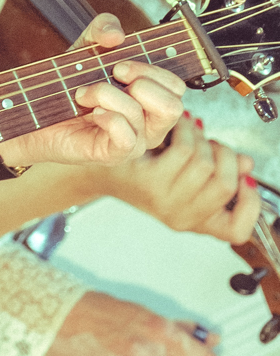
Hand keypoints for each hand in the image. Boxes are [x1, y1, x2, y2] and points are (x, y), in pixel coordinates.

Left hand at [0, 13, 183, 170]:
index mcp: (153, 99)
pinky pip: (125, 137)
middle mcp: (150, 124)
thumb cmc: (70, 82)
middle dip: (140, 82)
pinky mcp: (114, 155)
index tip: (121, 64)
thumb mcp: (87, 47)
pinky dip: (107, 116)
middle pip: (172, 106)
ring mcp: (135, 143)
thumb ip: (103, 28)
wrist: (36, 110)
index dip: (153, 71)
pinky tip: (91, 112)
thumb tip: (116, 34)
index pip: (177, 87)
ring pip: (138, 114)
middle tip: (111, 74)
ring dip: (105, 93)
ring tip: (83, 94)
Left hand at [103, 120, 258, 244]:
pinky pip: (184, 149)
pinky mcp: (149, 180)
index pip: (237, 231)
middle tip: (211, 142)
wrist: (104, 165)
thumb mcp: (188, 176)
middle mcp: (180, 217)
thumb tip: (246, 165)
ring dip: (203, 138)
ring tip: (192, 130)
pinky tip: (179, 125)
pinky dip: (186, 130)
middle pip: (225, 184)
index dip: (251, 205)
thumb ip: (220, 172)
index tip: (246, 179)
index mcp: (195, 221)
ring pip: (205, 162)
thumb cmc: (149, 168)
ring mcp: (164, 201)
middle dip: (225, 154)